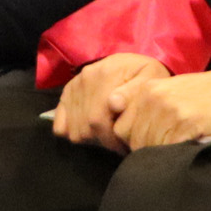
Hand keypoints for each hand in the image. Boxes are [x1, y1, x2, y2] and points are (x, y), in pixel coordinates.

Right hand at [51, 53, 169, 151]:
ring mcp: (74, 86)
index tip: (124, 146)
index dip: (110, 139)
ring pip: (74, 129)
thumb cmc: (147, 74)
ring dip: (91, 138)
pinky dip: (71, 132)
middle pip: (85, 127)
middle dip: (103, 141)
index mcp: (105, 74)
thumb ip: (134, 90)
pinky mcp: (68, 93)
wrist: (135, 64)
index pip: (97, 119)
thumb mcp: (151, 77)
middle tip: (118, 144)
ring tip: (108, 136)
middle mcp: (85, 78)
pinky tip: (90, 132)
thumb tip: (113, 104)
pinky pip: (60, 124)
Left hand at [115, 67, 210, 148]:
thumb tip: (120, 124)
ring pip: (149, 148)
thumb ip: (142, 105)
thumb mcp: (168, 91)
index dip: (132, 140)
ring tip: (176, 146)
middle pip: (133, 140)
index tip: (148, 141)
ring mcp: (169, 112)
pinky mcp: (186, 125)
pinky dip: (175, 153)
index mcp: (146, 90)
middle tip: (165, 146)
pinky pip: (168, 150)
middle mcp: (153, 99)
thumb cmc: (201, 94)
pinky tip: (186, 146)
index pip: (121, 128)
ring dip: (161, 152)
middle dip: (145, 148)